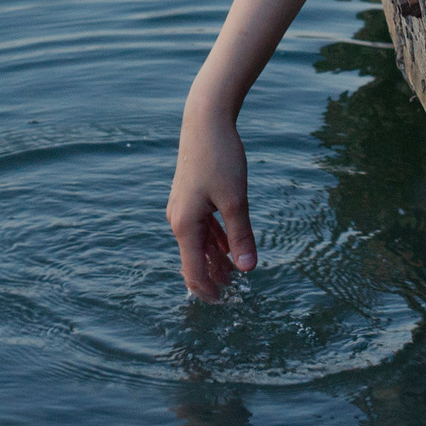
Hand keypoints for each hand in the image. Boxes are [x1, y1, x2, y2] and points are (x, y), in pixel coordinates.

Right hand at [167, 105, 256, 299]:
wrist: (205, 121)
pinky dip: (214, 239)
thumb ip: (241, 236)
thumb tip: (247, 269)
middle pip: (195, 258)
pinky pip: (201, 226)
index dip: (207, 290)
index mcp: (185, 225)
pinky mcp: (190, 195)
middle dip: (213, 276)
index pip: (193, 271)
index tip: (223, 304)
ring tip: (233, 273)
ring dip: (215, 258)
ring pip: (199, 242)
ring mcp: (183, 207)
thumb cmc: (220, 158)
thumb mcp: (236, 200)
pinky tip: (228, 245)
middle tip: (232, 294)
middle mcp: (179, 219)